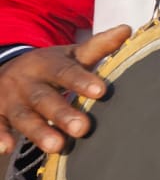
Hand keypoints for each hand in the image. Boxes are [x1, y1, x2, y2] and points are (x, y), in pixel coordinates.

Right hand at [0, 26, 131, 156]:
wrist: (6, 69)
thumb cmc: (50, 67)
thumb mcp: (70, 55)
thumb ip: (97, 47)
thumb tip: (126, 30)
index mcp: (48, 65)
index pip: (66, 72)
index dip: (81, 81)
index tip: (100, 91)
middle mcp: (27, 82)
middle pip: (44, 98)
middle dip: (62, 113)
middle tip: (82, 128)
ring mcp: (10, 99)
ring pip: (23, 116)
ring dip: (38, 131)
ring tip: (56, 146)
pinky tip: (6, 148)